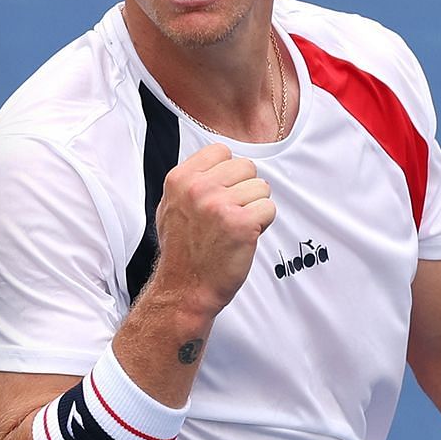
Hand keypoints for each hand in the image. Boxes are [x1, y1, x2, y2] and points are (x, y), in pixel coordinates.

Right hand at [150, 142, 274, 316]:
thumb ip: (192, 181)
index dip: (228, 173)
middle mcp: (197, 188)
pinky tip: (245, 237)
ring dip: (255, 208)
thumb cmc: (182, 250)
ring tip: (235, 227)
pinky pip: (269, 208)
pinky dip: (263, 224)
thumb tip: (218, 162)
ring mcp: (218, 205)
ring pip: (261, 187)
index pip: (221, 151)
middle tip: (230, 215)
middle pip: (246, 166)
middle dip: (245, 189)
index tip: (220, 194)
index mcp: (179, 179)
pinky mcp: (241, 223)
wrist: (185, 288)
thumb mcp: (171, 206)